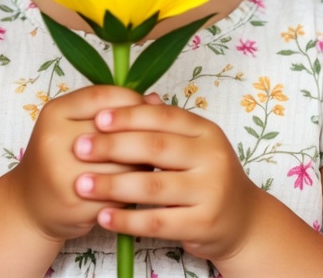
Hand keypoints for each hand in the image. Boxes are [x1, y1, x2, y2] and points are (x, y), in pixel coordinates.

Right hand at [5, 84, 146, 242]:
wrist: (30, 206)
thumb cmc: (59, 158)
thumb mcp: (74, 123)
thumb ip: (110, 109)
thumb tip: (157, 100)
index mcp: (54, 112)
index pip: (101, 97)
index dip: (132, 100)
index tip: (149, 107)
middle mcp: (53, 140)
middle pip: (115, 130)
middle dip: (143, 134)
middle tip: (155, 138)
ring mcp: (63, 174)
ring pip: (123, 163)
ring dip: (144, 164)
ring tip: (149, 162)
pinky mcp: (77, 204)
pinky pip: (120, 191)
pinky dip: (134, 188)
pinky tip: (136, 185)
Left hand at [71, 101, 261, 261]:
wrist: (242, 221)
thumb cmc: (206, 176)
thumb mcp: (193, 145)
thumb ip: (165, 125)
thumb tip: (134, 99)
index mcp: (205, 131)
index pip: (163, 117)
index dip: (129, 116)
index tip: (96, 118)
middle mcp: (212, 157)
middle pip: (156, 147)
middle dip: (113, 146)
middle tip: (80, 148)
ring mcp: (210, 191)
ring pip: (153, 185)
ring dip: (113, 185)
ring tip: (82, 184)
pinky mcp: (203, 224)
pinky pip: (158, 222)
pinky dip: (127, 220)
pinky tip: (102, 217)